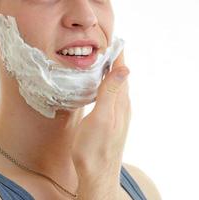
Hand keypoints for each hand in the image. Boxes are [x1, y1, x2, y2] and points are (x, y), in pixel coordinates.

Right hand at [72, 50, 130, 198]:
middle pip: (119, 77)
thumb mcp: (102, 119)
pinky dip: (105, 86)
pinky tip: (98, 88)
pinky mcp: (110, 121)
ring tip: (100, 63)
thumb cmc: (94, 149)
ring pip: (115, 87)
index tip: (111, 41)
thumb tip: (124, 69)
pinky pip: (110, 97)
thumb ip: (111, 94)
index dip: (116, 56)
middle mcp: (122, 106)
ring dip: (109, 73)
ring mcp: (117, 114)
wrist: (96, 174)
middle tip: (103, 48)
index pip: (120, 72)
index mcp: (120, 102)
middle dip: (113, 61)